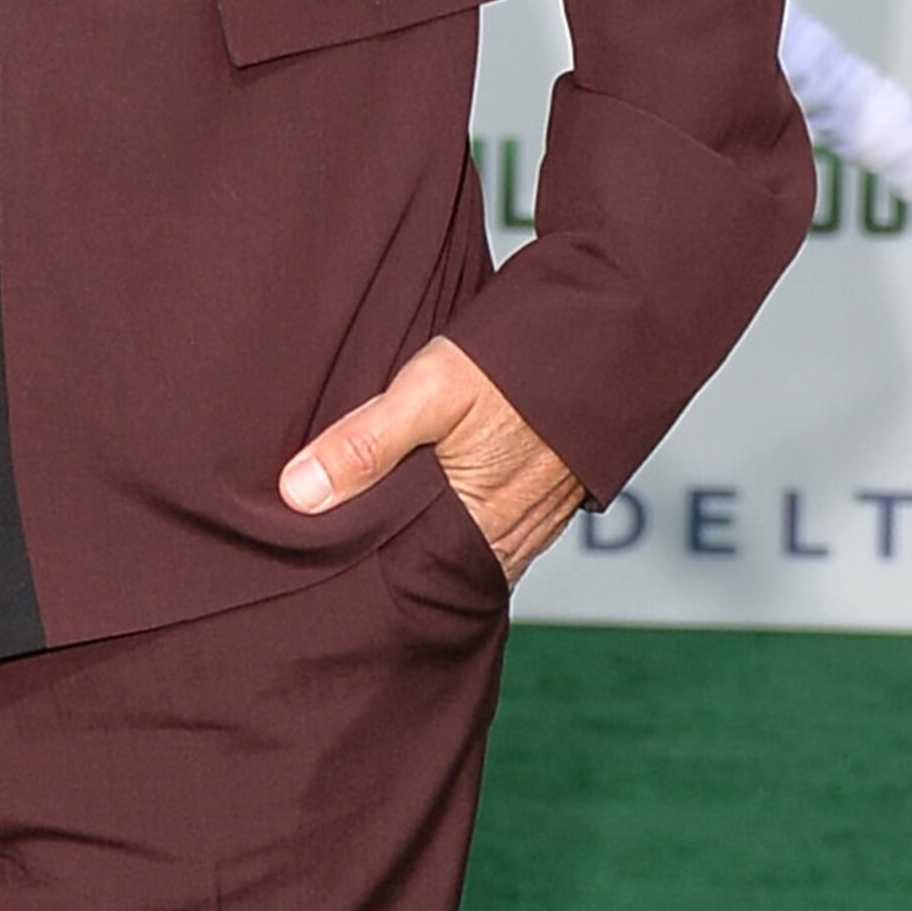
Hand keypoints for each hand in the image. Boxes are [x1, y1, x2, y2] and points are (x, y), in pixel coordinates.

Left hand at [281, 337, 581, 581]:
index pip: (403, 576)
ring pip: (461, 549)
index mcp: (476, 523)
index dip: (360, 573)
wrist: (612, 334)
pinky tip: (433, 504)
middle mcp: (508, 536)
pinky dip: (459, 525)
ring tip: (373, 533)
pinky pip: (494, 531)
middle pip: (431, 567)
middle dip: (387, 564)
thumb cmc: (522, 360)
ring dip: (423, 543)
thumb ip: (366, 443)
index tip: (316, 568)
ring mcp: (532, 522)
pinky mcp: (547, 500)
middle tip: (331, 557)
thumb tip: (298, 494)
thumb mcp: (431, 390)